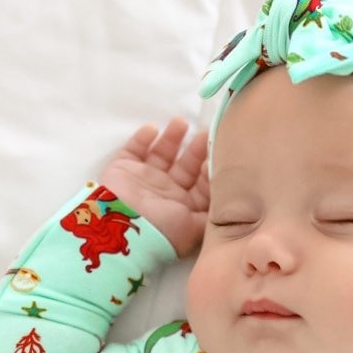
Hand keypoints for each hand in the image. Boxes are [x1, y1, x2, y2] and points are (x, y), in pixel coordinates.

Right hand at [97, 118, 210, 259]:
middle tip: (204, 134)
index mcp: (185, 208)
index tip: (218, 153)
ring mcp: (146, 180)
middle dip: (196, 149)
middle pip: (186, 166)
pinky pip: (134, 149)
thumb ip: (213, 211)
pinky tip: (152, 129)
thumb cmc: (162, 230)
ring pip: (163, 154)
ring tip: (181, 123)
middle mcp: (167, 193)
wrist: (121, 230)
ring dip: (172, 138)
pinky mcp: (124, 169)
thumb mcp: (196, 226)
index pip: (202, 184)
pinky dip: (142, 138)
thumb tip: (231, 195)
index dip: (211, 169)